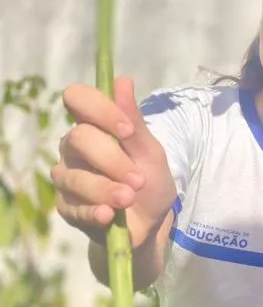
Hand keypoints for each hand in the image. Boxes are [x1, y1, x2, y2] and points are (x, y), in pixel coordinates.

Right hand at [52, 76, 175, 246]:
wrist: (150, 225)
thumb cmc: (149, 183)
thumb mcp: (151, 154)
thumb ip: (136, 122)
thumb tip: (123, 81)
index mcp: (93, 126)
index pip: (76, 98)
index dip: (98, 109)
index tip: (127, 129)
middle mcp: (73, 148)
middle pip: (78, 138)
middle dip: (112, 159)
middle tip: (138, 179)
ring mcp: (67, 177)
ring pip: (74, 176)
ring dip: (106, 189)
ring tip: (129, 199)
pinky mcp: (66, 207)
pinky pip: (73, 207)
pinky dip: (94, 211)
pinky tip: (109, 216)